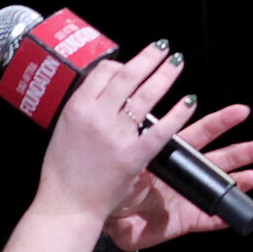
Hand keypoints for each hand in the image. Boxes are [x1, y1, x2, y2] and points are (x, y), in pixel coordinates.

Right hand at [40, 41, 197, 219]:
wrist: (68, 203)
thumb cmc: (63, 171)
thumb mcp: (63, 130)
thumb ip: (84, 110)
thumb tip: (103, 92)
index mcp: (77, 108)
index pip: (103, 72)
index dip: (122, 64)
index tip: (133, 63)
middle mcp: (98, 116)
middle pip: (128, 76)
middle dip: (150, 58)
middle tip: (164, 48)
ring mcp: (118, 135)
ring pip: (147, 95)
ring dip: (165, 75)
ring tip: (177, 63)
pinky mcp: (135, 154)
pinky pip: (162, 128)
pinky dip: (178, 112)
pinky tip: (189, 101)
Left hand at [103, 101, 252, 250]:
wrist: (99, 218)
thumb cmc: (109, 184)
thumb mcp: (120, 160)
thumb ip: (134, 144)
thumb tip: (148, 126)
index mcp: (170, 154)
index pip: (200, 133)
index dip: (221, 123)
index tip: (241, 112)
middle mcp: (184, 173)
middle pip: (221, 156)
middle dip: (246, 149)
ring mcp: (188, 196)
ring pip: (221, 185)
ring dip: (242, 180)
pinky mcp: (186, 219)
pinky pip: (211, 219)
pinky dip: (225, 217)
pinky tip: (238, 212)